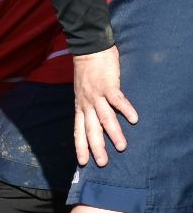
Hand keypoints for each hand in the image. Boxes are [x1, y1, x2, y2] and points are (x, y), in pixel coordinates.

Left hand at [73, 46, 137, 166]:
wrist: (88, 50)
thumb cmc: (88, 72)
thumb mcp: (82, 92)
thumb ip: (88, 107)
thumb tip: (95, 121)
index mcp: (80, 106)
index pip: (78, 130)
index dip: (80, 146)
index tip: (82, 162)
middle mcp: (86, 103)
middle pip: (90, 129)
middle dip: (96, 147)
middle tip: (102, 162)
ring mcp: (96, 94)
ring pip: (104, 117)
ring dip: (113, 133)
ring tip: (122, 146)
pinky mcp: (108, 85)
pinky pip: (117, 100)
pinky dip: (125, 109)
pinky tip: (134, 119)